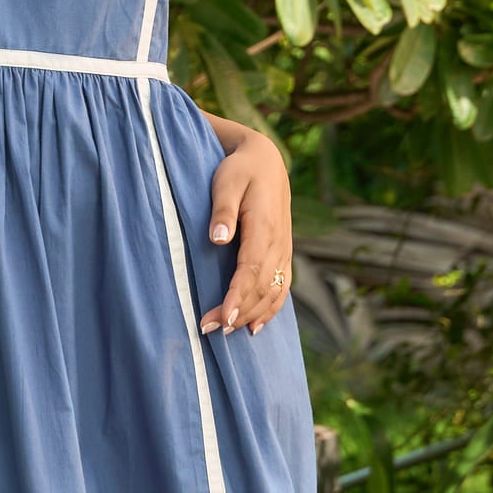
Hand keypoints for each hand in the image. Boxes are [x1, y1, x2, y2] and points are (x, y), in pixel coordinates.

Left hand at [199, 125, 294, 335]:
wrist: (265, 160)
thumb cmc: (240, 170)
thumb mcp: (226, 182)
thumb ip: (222, 210)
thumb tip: (217, 238)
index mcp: (264, 227)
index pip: (251, 270)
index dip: (237, 297)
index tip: (222, 318)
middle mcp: (279, 243)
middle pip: (261, 287)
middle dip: (237, 312)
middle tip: (208, 329)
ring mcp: (284, 250)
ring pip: (273, 292)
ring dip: (252, 314)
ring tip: (227, 332)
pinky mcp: (283, 253)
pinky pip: (282, 287)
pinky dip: (271, 309)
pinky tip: (254, 326)